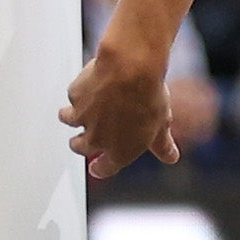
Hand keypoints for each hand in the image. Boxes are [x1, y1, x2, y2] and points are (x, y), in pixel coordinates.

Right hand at [60, 33, 182, 176]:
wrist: (130, 70)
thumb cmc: (147, 97)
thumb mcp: (161, 125)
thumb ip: (162, 145)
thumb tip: (171, 157)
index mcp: (119, 151)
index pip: (104, 168)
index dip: (100, 169)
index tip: (96, 169)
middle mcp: (96, 138)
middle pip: (79, 147)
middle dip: (80, 144)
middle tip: (82, 139)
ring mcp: (82, 117)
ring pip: (68, 120)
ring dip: (73, 116)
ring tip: (82, 110)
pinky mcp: (74, 96)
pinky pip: (74, 96)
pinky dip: (81, 92)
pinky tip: (91, 85)